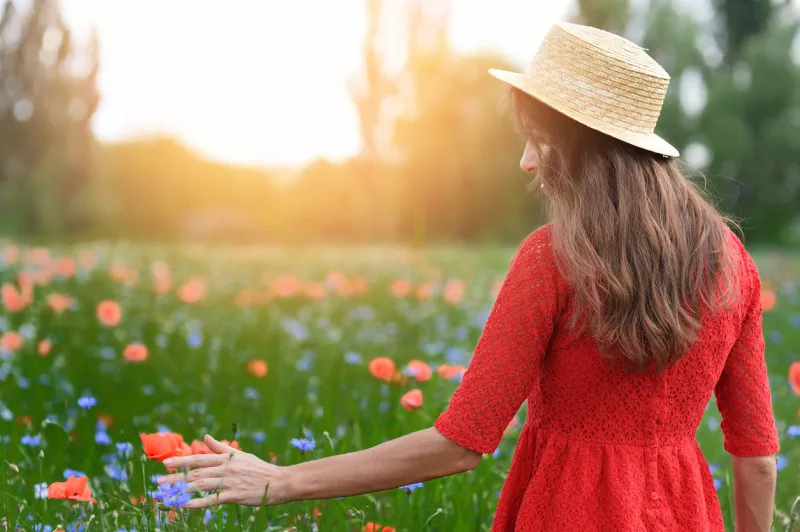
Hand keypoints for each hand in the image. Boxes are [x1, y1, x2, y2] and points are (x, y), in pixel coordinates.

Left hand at [157, 434, 290, 508]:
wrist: (278, 481)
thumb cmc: (259, 468)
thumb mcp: (240, 455)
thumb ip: (220, 448)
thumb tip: (206, 436)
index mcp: (226, 458)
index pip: (199, 458)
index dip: (182, 461)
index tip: (166, 463)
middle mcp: (225, 469)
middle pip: (196, 473)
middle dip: (176, 477)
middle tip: (159, 481)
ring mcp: (229, 482)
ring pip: (201, 486)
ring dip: (182, 490)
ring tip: (167, 494)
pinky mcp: (234, 495)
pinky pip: (213, 500)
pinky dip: (198, 503)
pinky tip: (186, 505)